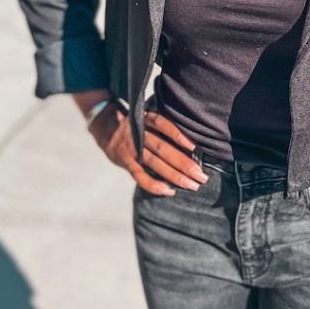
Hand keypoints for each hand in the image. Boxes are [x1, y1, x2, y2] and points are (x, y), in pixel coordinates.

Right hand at [90, 104, 208, 195]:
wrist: (107, 132)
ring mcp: (131, 149)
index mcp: (145, 119)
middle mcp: (138, 133)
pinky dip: (154, 185)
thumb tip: (195, 139)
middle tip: (202, 176)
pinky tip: (170, 191)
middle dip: (183, 163)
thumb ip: (164, 125)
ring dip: (174, 176)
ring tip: (192, 185)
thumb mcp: (148, 117)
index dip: (178, 135)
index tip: (195, 147)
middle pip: (162, 148)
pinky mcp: (126, 163)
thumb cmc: (139, 126)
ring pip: (154, 164)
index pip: (163, 125)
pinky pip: (140, 176)